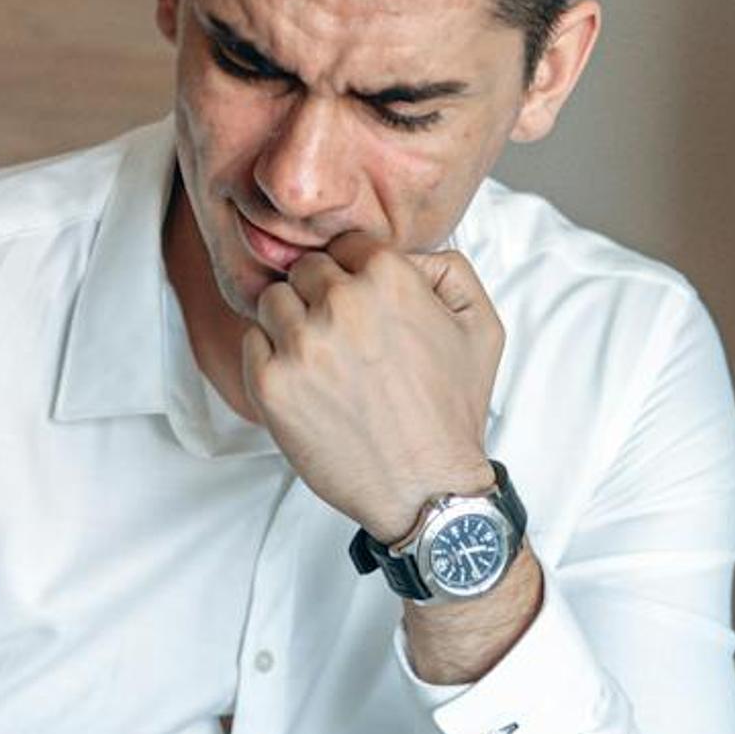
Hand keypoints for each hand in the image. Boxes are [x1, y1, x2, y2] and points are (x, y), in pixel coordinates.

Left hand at [237, 234, 504, 539]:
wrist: (426, 489)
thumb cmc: (453, 411)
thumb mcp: (481, 327)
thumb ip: (450, 270)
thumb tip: (412, 252)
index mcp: (389, 278)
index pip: (346, 244)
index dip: (354, 273)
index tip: (361, 304)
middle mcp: (340, 303)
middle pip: (306, 270)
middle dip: (321, 296)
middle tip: (343, 337)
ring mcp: (300, 344)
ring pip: (272, 300)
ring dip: (291, 322)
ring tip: (322, 360)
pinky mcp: (270, 384)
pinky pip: (252, 341)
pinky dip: (271, 356)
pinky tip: (304, 382)